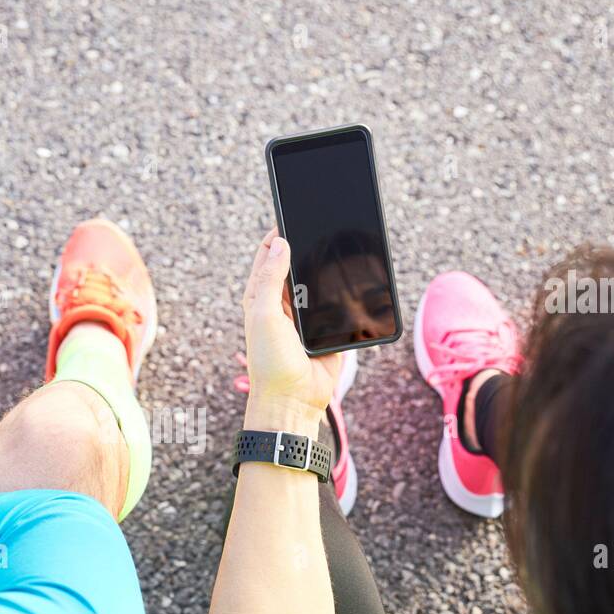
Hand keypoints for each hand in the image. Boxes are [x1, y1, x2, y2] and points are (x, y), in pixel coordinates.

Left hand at [242, 227, 340, 419]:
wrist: (294, 400)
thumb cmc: (270, 362)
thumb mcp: (264, 314)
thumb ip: (270, 278)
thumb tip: (279, 243)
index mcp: (260, 298)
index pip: (267, 256)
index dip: (277, 235)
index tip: (290, 213)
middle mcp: (280, 304)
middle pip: (295, 265)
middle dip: (306, 247)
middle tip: (322, 223)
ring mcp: (304, 317)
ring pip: (318, 282)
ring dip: (327, 270)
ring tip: (340, 244)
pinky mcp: (326, 329)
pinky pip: (337, 304)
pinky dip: (344, 293)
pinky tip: (354, 278)